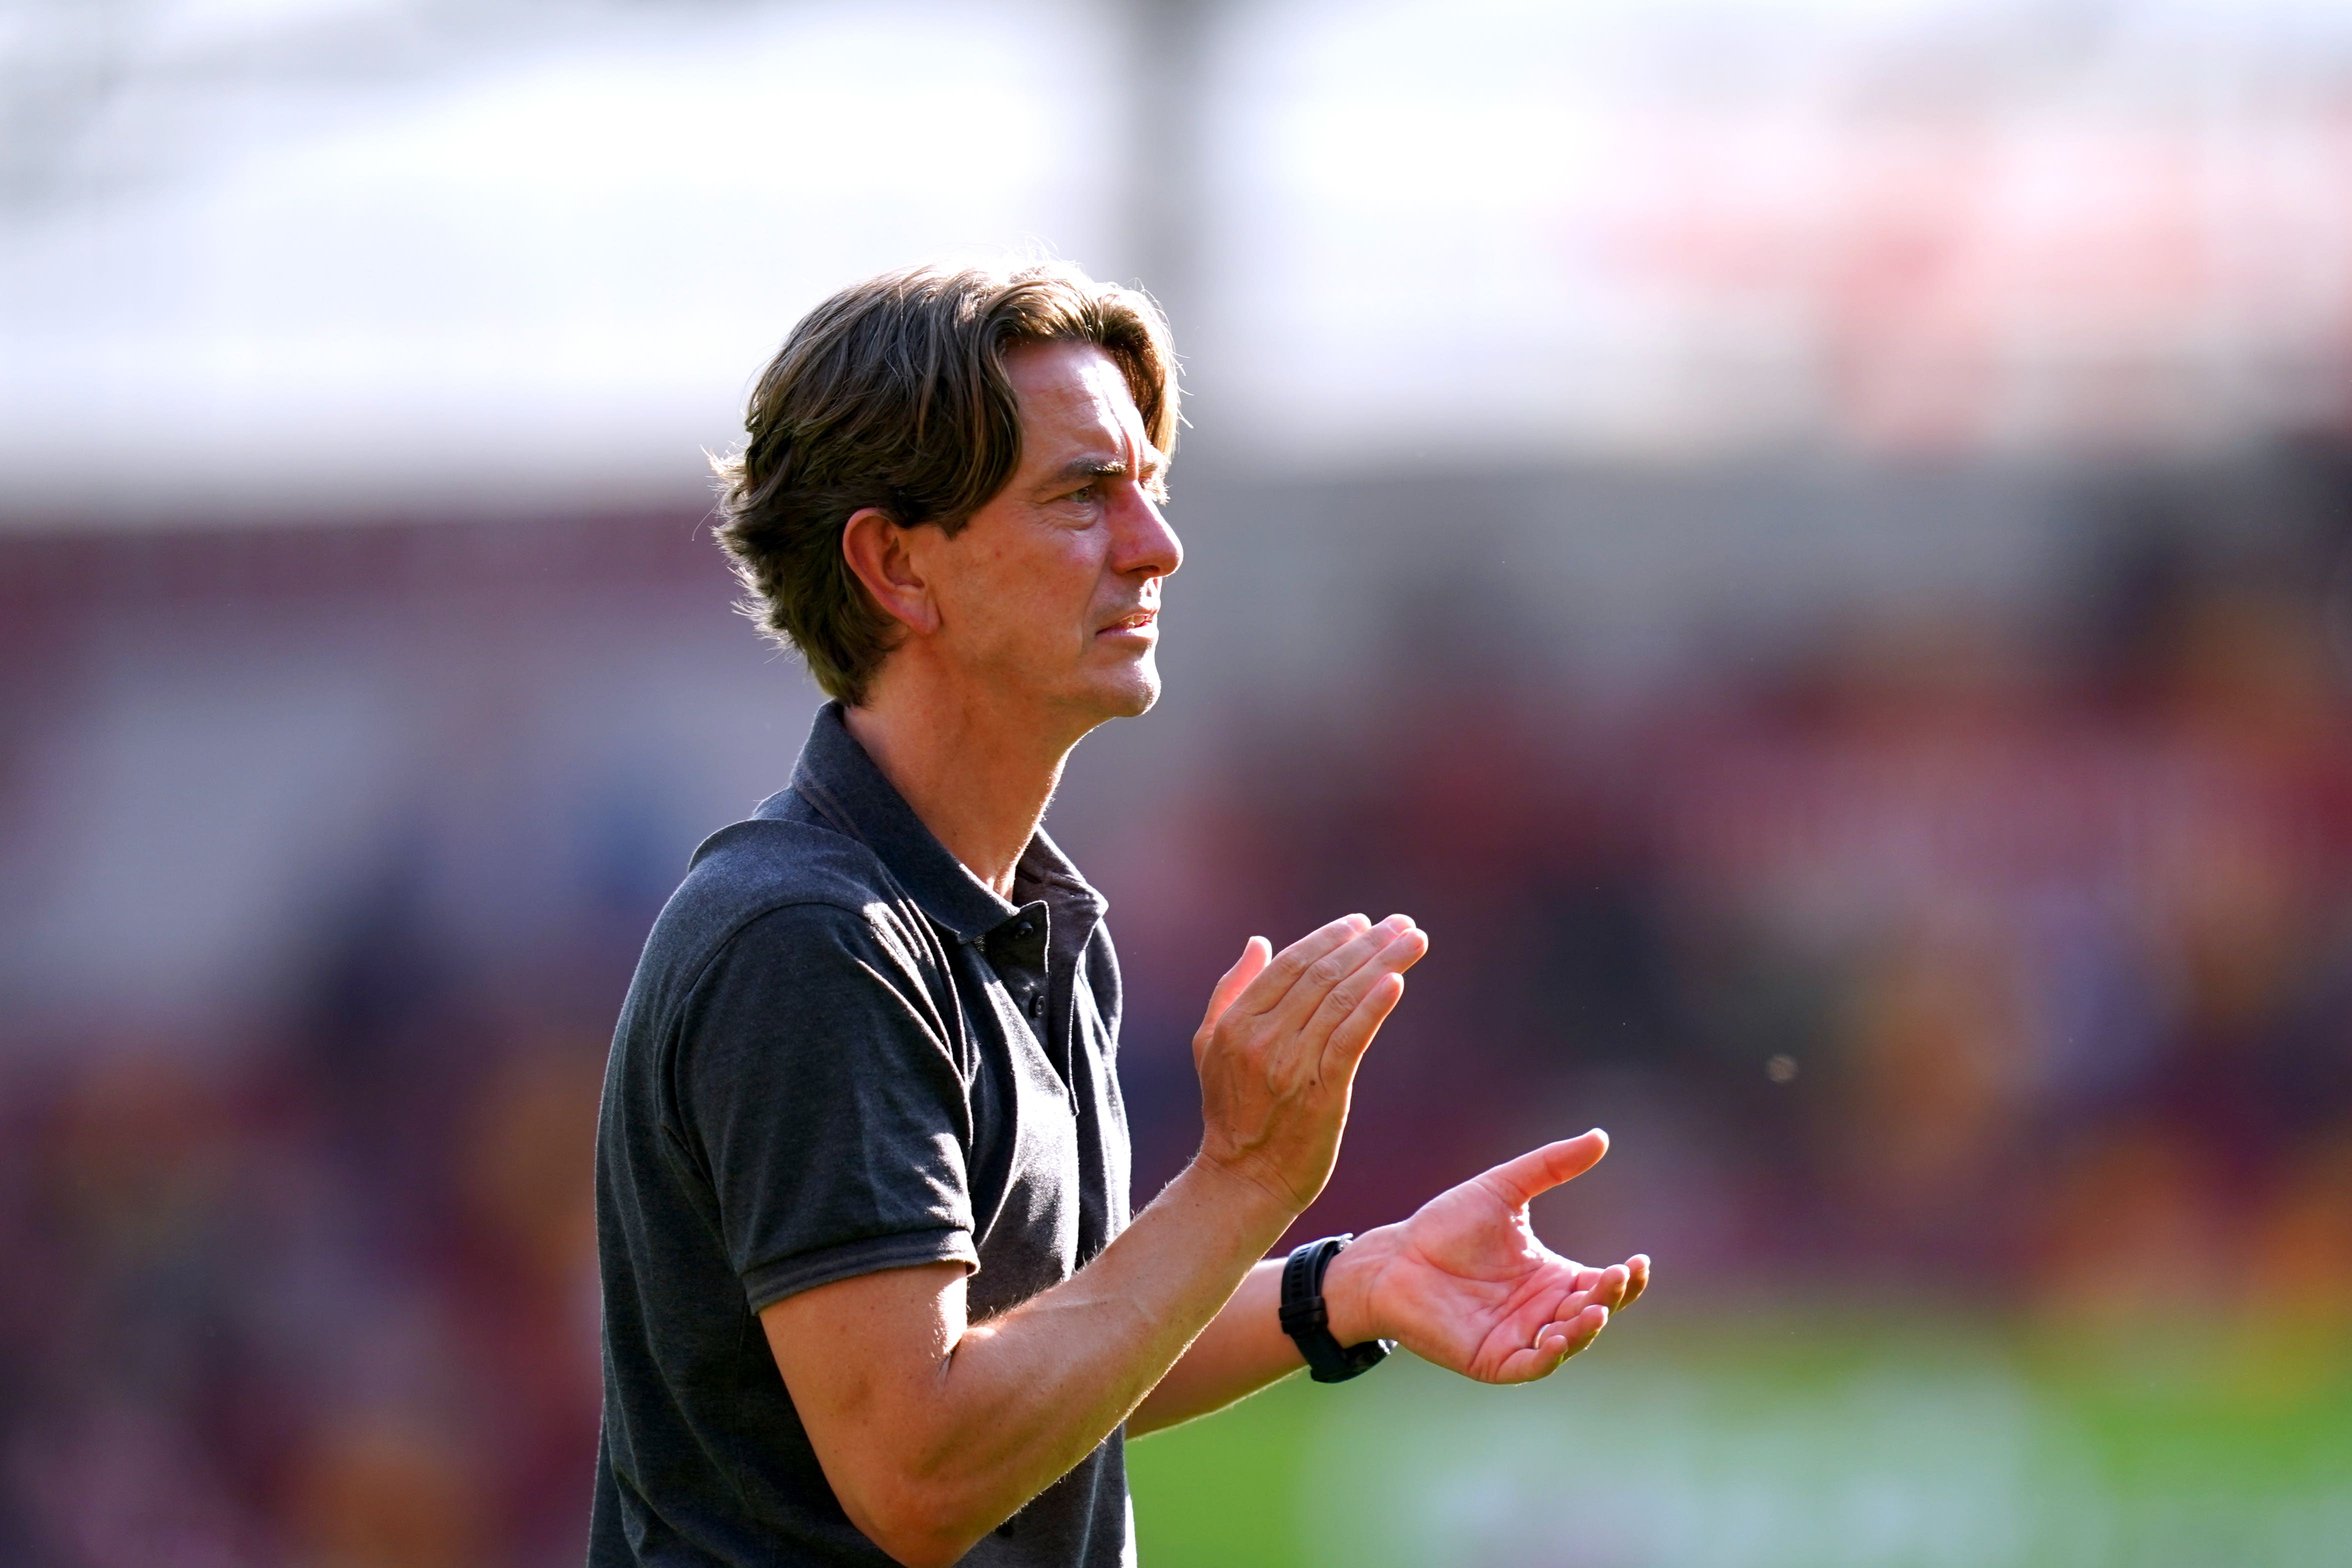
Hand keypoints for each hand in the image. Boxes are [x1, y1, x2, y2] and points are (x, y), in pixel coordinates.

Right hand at [1191, 914, 1427, 1213]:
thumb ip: (1232, 990)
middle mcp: (1263, 1038)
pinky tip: (1396, 982)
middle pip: (1323, 975)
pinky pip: (1351, 1039)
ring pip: (1343, 1000)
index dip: (1328, 937)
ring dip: (1383, 964)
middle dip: (1366, 943)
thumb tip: (1259, 942)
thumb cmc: (1231, 1114)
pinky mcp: (1321, 1093)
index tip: (1360, 922)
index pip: (1291, 964)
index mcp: (1237, 1023)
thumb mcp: (1211, 1046)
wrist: (1243, 1181)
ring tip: (1414, 941)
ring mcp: (1292, 1065)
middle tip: (1400, 923)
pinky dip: (1374, 1007)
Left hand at [1330, 1130, 1649, 1382]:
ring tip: (1594, 1310)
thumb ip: (1551, 1166)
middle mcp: (1544, 1311)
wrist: (1395, 1256)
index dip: (1627, 1280)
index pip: (1603, 1285)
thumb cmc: (1447, 1225)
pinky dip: (1549, 1356)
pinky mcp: (1495, 1359)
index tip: (1638, 1262)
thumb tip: (1601, 1137)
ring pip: (1569, 1342)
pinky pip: (1531, 1365)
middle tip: (1616, 1276)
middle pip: (1592, 1312)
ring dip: (1585, 1329)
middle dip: (1608, 1298)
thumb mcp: (1503, 1190)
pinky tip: (1557, 1337)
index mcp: (1553, 1277)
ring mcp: (1521, 1338)